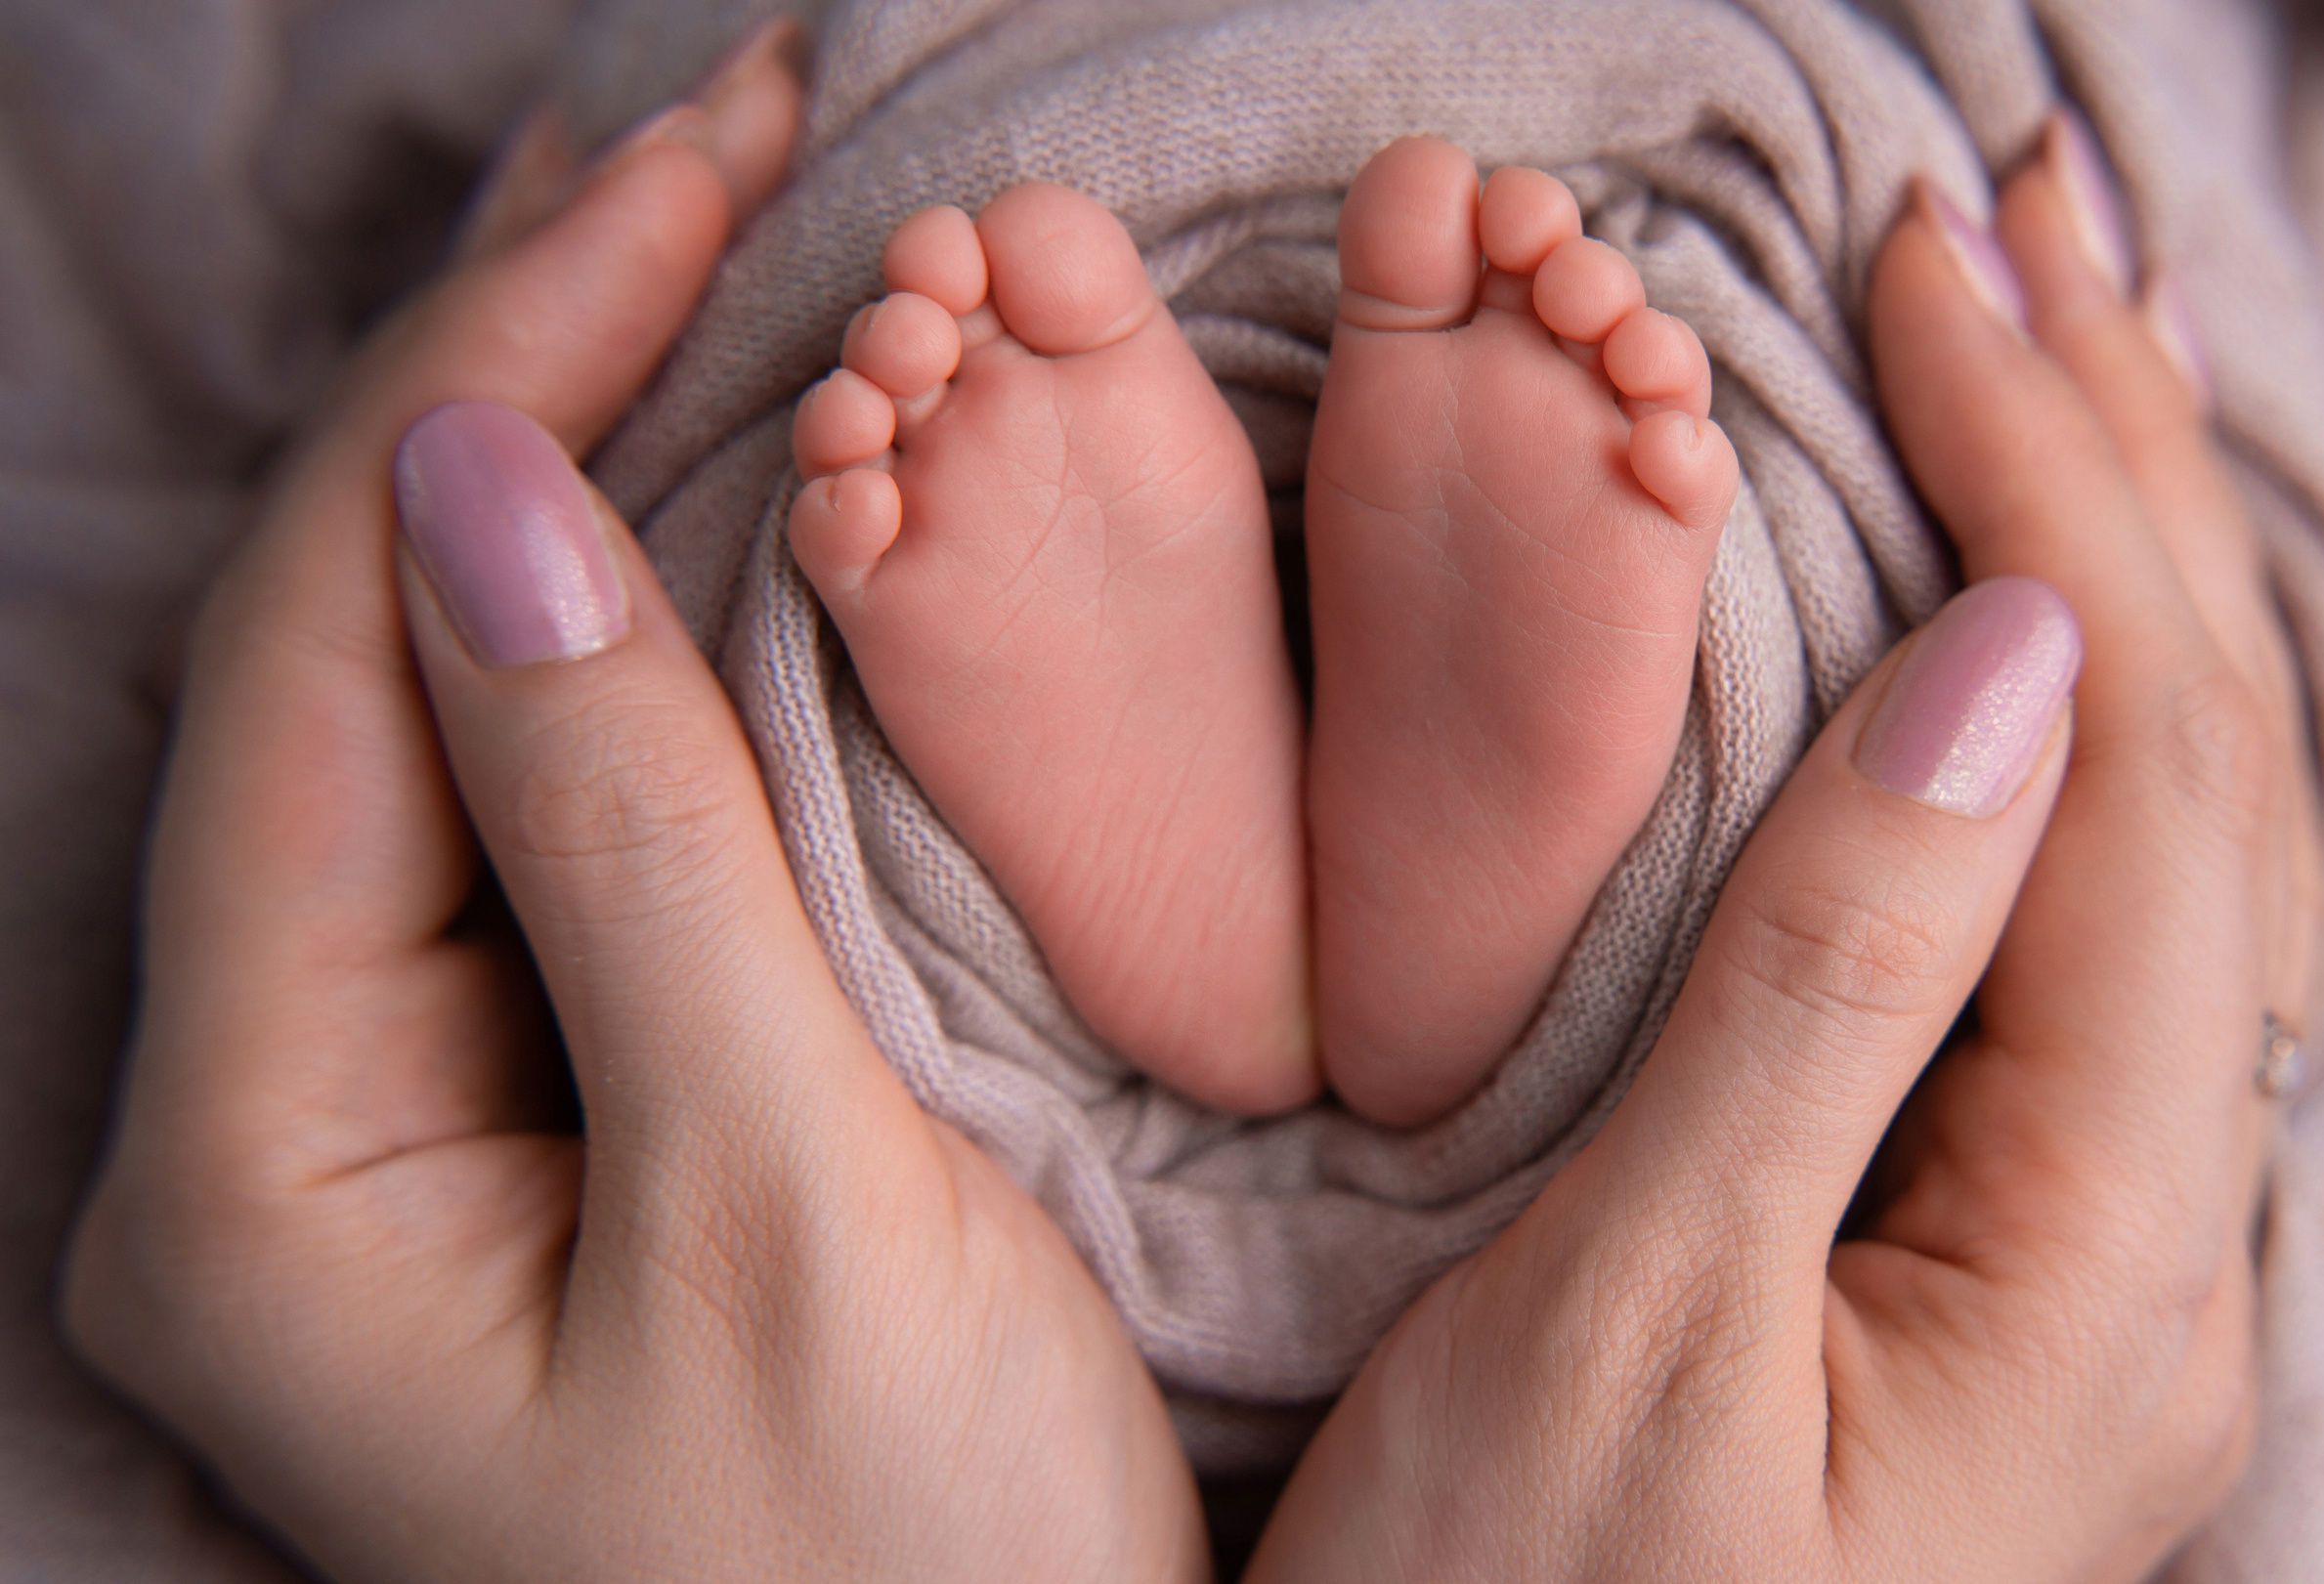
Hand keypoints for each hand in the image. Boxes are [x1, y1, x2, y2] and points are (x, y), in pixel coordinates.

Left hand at [62, 28, 1206, 1582]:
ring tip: (680, 230)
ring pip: (447, 698)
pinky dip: (631, 607)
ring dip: (573, 455)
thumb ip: (625, 851)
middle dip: (523, 367)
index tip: (683, 173)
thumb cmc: (909, 1572)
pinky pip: (548, 792)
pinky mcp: (532, 1088)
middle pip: (355, 652)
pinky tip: (692, 473)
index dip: (496, 376)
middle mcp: (279, 1108)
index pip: (331, 664)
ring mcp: (401, 1096)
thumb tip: (485, 495)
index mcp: (269, 1161)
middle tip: (703, 136)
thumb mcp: (787, 1210)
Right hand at [1250, 113, 2320, 1582]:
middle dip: (2123, 472)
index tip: (1933, 264)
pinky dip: (2062, 732)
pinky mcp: (1992, 1257)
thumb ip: (1835, 994)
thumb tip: (2011, 664)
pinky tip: (2028, 637)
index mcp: (2095, 1270)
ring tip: (2072, 345)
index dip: (2051, 491)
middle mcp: (2152, 1254)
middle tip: (2033, 215)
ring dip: (2120, 573)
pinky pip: (2083, 934)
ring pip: (2163, 849)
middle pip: (2199, 790)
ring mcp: (2089, 1260)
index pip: (2132, 789)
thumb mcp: (1631, 1322)